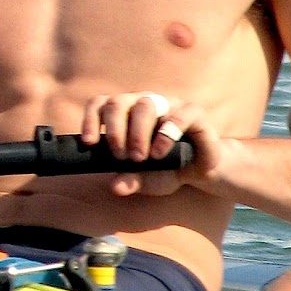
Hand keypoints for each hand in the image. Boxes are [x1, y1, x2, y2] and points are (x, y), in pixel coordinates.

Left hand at [80, 91, 224, 196]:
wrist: (201, 171)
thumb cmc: (166, 170)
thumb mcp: (145, 179)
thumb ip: (130, 181)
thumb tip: (115, 187)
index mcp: (126, 114)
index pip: (101, 104)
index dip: (90, 119)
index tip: (88, 143)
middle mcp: (144, 103)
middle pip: (118, 102)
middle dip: (114, 131)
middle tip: (120, 157)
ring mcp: (168, 104)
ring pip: (144, 104)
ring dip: (137, 132)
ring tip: (139, 158)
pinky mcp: (193, 112)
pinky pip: (178, 114)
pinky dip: (166, 134)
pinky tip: (160, 152)